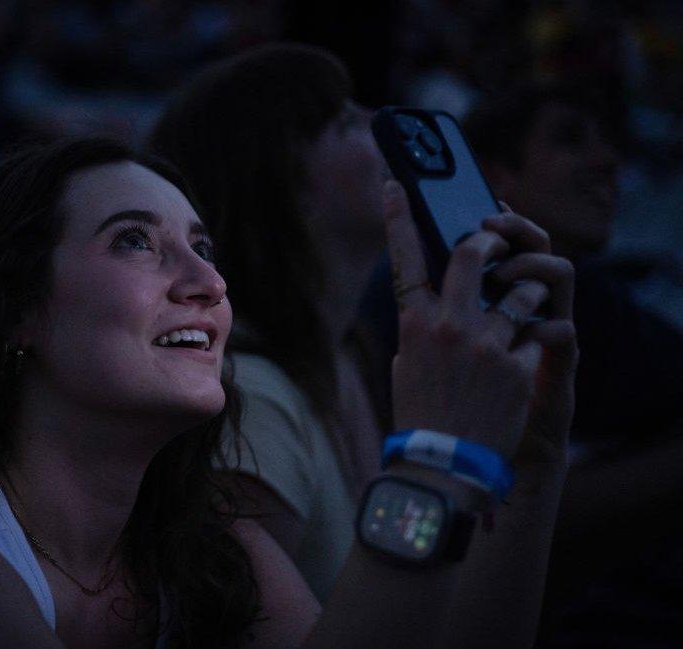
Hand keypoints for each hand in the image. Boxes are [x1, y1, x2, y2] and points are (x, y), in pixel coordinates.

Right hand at [383, 181, 573, 460]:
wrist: (445, 463)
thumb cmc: (422, 414)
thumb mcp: (408, 364)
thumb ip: (422, 327)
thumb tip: (435, 300)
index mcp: (414, 324)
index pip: (403, 258)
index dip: (397, 217)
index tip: (395, 185)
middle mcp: (449, 325)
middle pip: (472, 252)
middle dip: (490, 238)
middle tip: (496, 241)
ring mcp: (486, 343)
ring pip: (522, 287)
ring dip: (528, 288)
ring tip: (524, 304)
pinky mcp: (518, 364)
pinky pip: (539, 331)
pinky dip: (537, 337)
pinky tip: (526, 356)